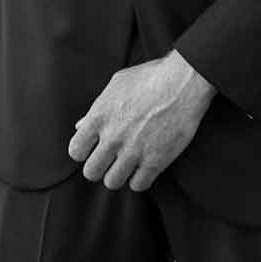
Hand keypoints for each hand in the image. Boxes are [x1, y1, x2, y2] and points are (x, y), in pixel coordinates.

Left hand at [68, 53, 216, 191]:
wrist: (185, 81)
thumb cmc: (152, 76)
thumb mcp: (118, 84)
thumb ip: (97, 107)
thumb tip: (81, 125)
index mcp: (99, 117)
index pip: (76, 151)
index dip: (84, 152)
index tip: (95, 149)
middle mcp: (112, 137)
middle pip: (92, 172)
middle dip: (101, 167)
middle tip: (112, 160)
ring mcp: (133, 151)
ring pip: (113, 182)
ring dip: (120, 175)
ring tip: (129, 165)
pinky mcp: (155, 161)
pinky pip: (138, 185)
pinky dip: (141, 179)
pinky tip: (146, 168)